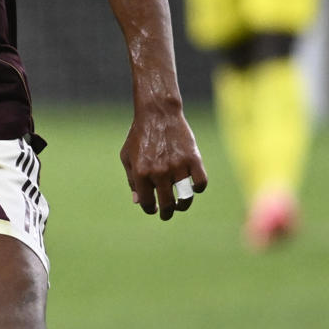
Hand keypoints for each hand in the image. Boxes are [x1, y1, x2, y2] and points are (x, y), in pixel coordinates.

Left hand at [120, 102, 207, 219]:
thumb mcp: (127, 158)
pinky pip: (201, 183)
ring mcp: (177, 166)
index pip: (147, 203)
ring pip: (186, 198)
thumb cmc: (140, 137)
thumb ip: (132, 181)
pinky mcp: (193, 159)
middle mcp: (159, 172)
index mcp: (141, 173)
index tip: (154, 209)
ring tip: (181, 205)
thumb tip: (138, 202)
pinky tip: (192, 187)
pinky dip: (198, 188)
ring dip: (184, 205)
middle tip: (168, 214)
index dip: (150, 209)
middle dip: (167, 213)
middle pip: (168, 204)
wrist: (157, 114)